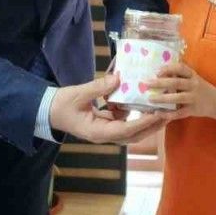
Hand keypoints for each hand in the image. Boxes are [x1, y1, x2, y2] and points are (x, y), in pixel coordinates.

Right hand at [49, 74, 166, 144]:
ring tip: (161, 110)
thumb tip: (119, 78)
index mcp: (97, 132)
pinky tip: (140, 104)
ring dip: (145, 122)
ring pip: (130, 131)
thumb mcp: (79, 94)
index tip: (158, 115)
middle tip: (168, 114)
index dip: (143, 123)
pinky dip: (133, 116)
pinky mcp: (104, 125)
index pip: (125, 130)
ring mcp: (104, 132)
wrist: (47, 112)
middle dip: (151, 126)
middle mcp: (103, 136)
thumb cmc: (61, 104)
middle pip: (133, 135)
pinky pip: (122, 123)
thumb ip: (99, 87)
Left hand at [148, 62, 215, 120]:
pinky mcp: (193, 110)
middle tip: (146, 84)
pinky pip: (179, 112)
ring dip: (162, 98)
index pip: (181, 68)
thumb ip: (180, 75)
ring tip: (150, 99)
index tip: (157, 71)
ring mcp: (194, 98)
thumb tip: (159, 71)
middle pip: (176, 82)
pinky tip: (158, 113)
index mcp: (193, 75)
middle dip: (160, 83)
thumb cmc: (200, 88)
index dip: (168, 68)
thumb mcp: (194, 78)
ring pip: (177, 98)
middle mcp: (194, 85)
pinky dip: (168, 113)